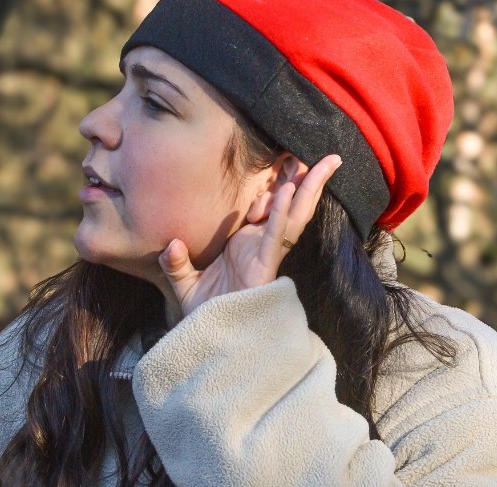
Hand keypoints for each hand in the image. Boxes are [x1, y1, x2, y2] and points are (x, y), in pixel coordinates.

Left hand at [158, 154, 342, 317]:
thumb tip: (169, 244)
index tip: (284, 162)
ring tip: (327, 163)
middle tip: (326, 156)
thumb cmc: (203, 313)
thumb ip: (176, 262)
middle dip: (309, 181)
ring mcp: (265, 254)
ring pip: (293, 216)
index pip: (267, 208)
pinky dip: (280, 213)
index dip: (278, 185)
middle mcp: (261, 246)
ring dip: (308, 190)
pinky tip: (287, 191)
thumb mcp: (184, 282)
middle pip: (291, 207)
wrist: (208, 340)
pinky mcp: (264, 266)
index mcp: (247, 244)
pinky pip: (275, 235)